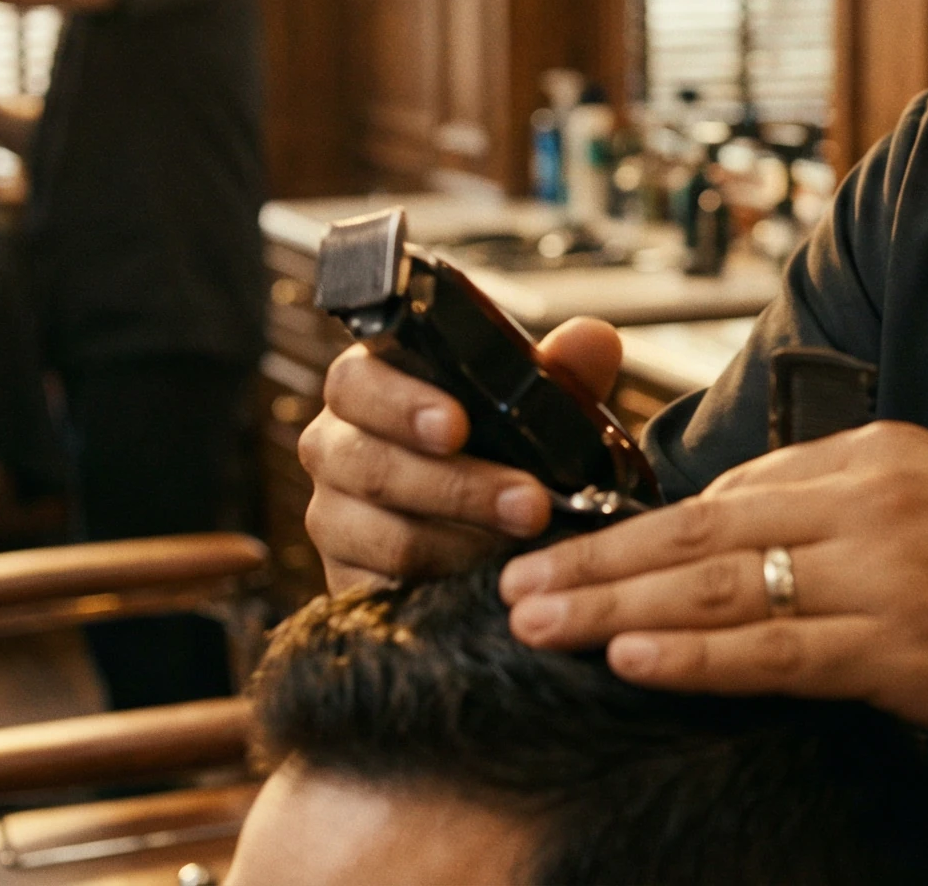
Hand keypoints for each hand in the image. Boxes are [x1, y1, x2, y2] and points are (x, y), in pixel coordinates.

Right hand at [299, 317, 624, 591]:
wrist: (484, 535)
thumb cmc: (500, 450)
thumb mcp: (533, 409)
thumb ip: (560, 373)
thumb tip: (593, 339)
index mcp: (368, 390)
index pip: (354, 384)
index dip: (400, 404)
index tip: (456, 425)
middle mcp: (336, 450)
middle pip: (369, 464)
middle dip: (458, 486)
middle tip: (531, 502)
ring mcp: (334, 520)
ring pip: (382, 535)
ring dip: (460, 541)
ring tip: (524, 544)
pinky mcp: (346, 583)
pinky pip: (382, 590)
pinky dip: (441, 585)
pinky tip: (488, 581)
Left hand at [497, 421, 927, 759]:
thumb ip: (853, 511)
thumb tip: (752, 535)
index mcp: (880, 457)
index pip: (733, 488)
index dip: (641, 526)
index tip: (572, 550)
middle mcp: (873, 500)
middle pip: (700, 530)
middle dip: (595, 558)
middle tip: (510, 583)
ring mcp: (888, 574)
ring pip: (720, 589)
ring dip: (613, 607)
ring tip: (536, 623)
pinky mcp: (905, 651)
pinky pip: (776, 654)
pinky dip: (693, 656)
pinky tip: (629, 660)